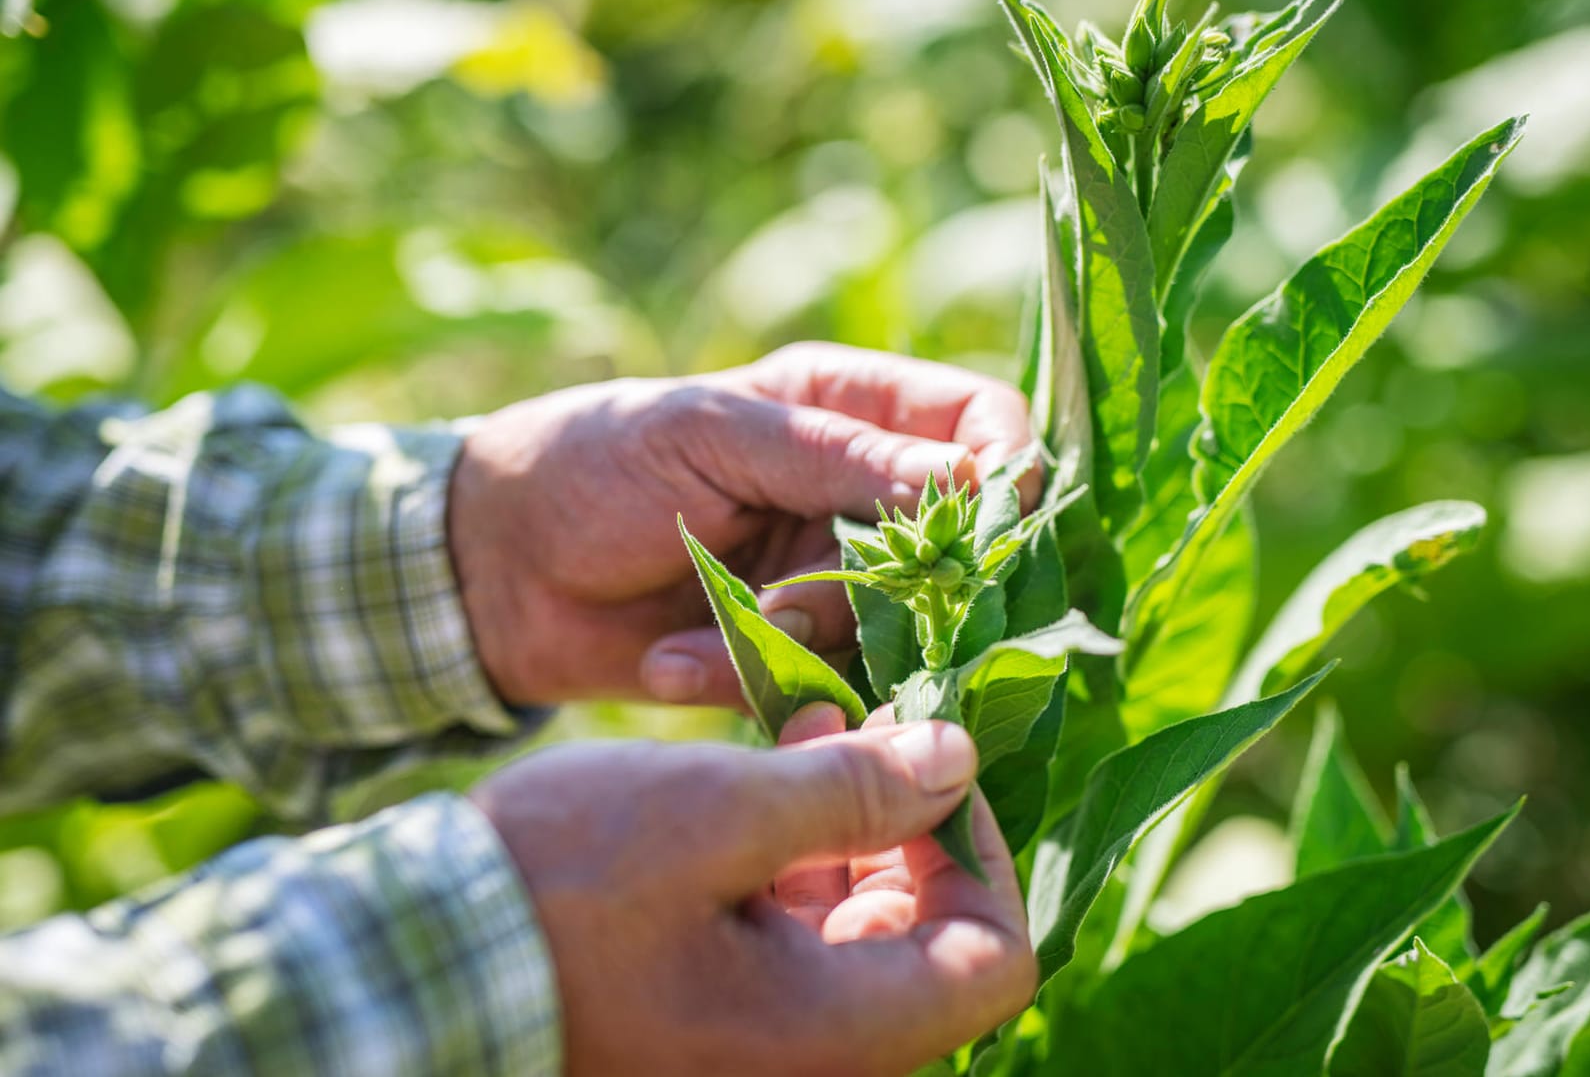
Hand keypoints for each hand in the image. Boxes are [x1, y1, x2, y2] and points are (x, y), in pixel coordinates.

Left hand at [449, 343, 1035, 705]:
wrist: (494, 567)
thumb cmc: (592, 461)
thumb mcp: (710, 436)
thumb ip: (836, 457)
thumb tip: (970, 479)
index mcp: (846, 408)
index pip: (980, 425)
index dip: (1003, 471)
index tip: (978, 526)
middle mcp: (854, 493)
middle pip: (951, 546)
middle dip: (879, 586)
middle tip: (791, 603)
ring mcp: (828, 579)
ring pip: (896, 629)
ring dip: (801, 640)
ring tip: (710, 630)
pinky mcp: (792, 654)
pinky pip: (824, 684)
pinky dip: (752, 681)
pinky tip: (673, 662)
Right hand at [469, 715, 1034, 1075]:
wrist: (412, 959)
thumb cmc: (561, 885)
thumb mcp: (717, 812)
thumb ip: (854, 790)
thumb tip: (957, 758)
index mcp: (831, 1034)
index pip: (994, 958)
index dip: (983, 850)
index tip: (932, 766)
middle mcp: (813, 1063)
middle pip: (931, 945)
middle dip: (911, 825)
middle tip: (866, 728)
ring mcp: (761, 1048)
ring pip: (863, 937)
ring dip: (852, 831)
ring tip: (806, 730)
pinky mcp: (715, 1024)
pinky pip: (795, 947)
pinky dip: (795, 864)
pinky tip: (760, 783)